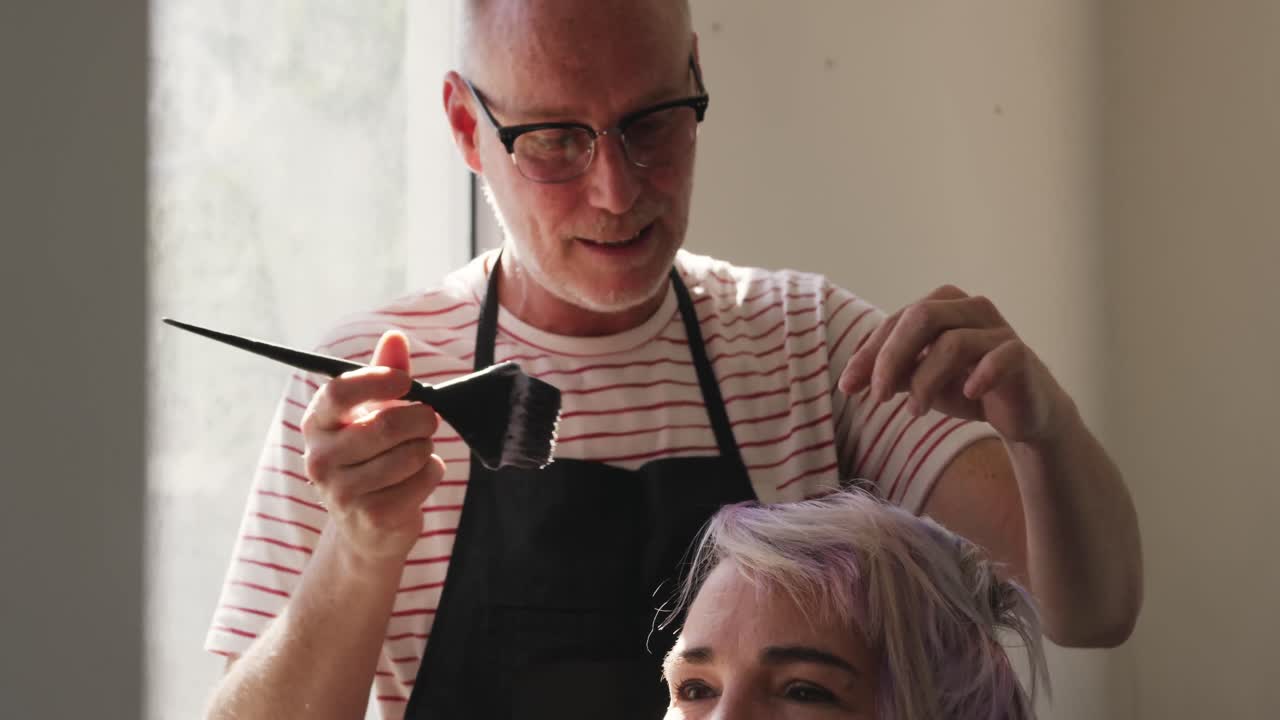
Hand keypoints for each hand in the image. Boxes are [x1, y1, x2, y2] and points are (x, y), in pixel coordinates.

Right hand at [300, 330, 445, 562]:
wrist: (366, 528)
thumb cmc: (371, 457)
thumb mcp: (372, 412)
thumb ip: (384, 373)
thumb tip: (395, 336)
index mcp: (316, 423)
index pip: (339, 392)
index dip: (378, 381)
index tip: (405, 382)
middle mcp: (320, 458)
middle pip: (385, 425)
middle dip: (420, 418)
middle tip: (428, 419)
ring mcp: (342, 492)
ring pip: (410, 453)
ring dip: (426, 448)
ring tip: (416, 452)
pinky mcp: (372, 517)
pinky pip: (424, 479)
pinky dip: (432, 473)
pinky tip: (416, 480)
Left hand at [837, 285, 1071, 444]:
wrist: (1022, 412)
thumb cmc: (967, 387)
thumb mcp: (920, 381)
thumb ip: (889, 375)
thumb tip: (850, 380)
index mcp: (942, 305)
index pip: (896, 322)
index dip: (869, 353)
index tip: (847, 385)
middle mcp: (970, 307)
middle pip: (921, 317)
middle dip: (891, 358)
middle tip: (877, 397)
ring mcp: (998, 329)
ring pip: (952, 342)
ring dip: (925, 380)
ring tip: (915, 411)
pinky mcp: (1021, 354)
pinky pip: (1000, 357)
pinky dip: (980, 375)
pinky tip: (968, 393)